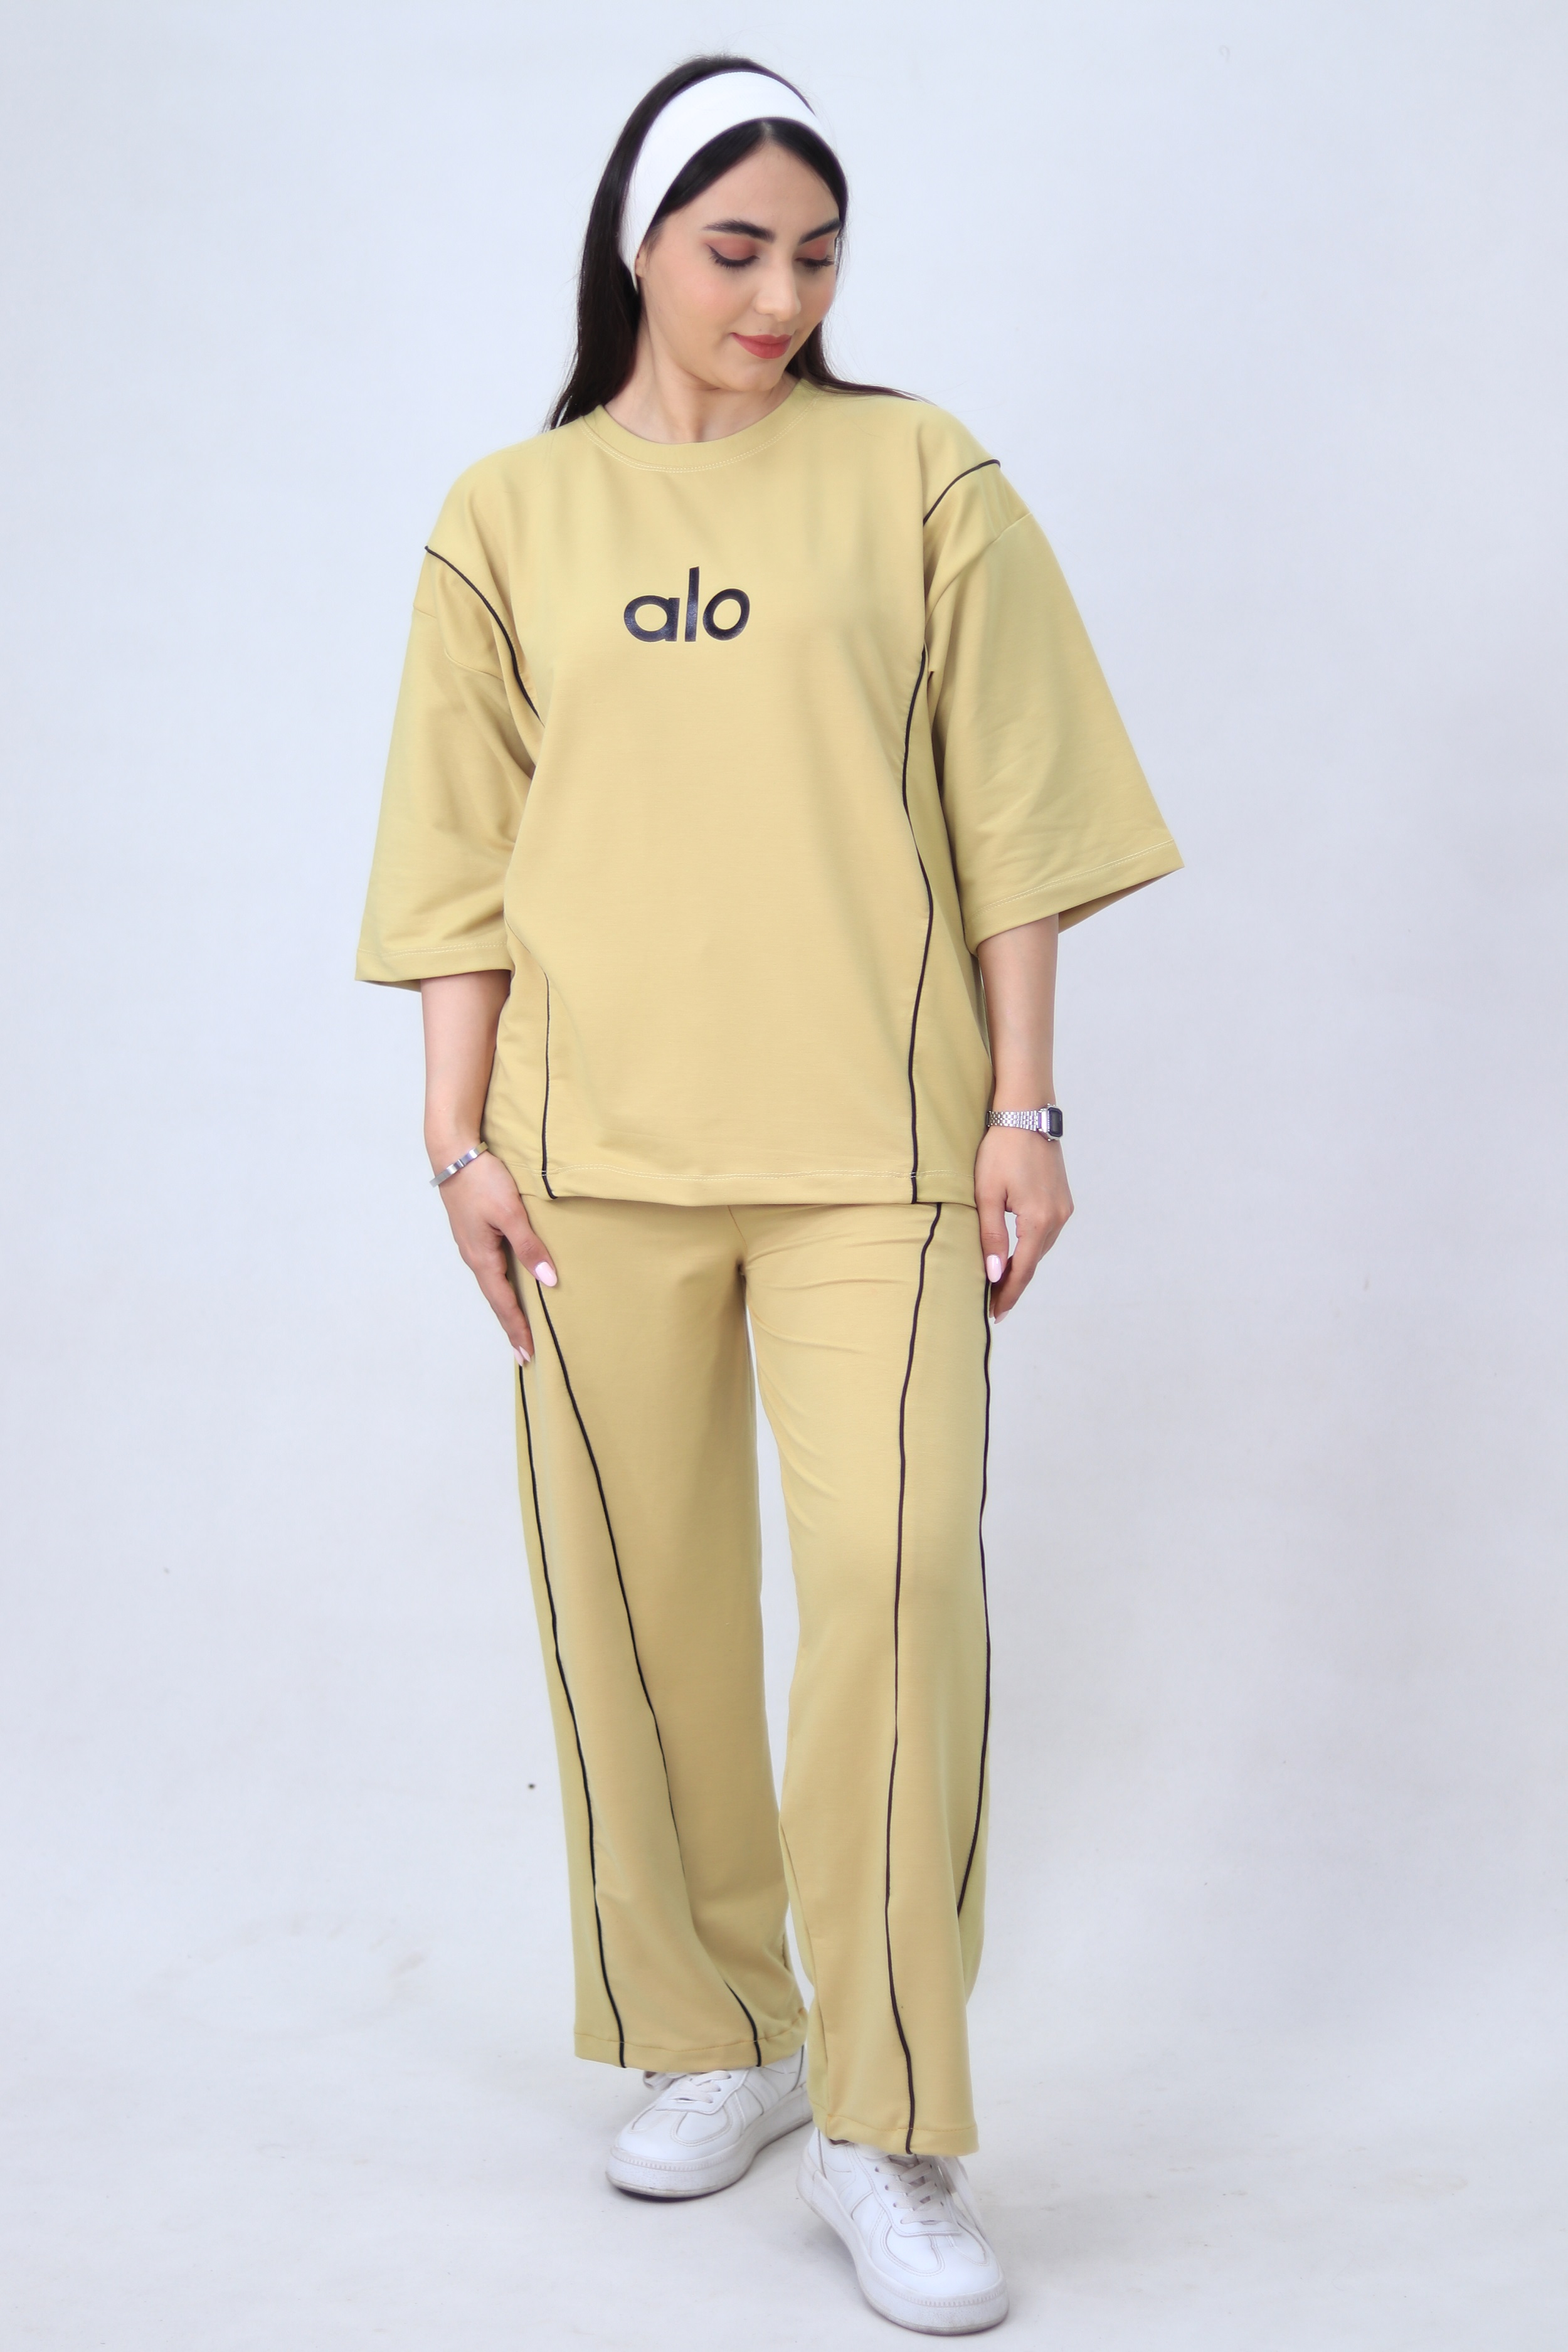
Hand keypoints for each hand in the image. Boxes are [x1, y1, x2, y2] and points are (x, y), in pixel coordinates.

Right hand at [434, 1149, 556, 1364]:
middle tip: (525, 1354)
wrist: (453, 1153)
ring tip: (518, 1328)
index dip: (517, 1328)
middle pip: (496, 1300)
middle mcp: (474, 1257)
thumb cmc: (482, 1180)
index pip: (503, 1302)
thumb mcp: (511, 1213)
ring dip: (505, 1309)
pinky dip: (501, 1288)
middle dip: (511, 1327)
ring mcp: (472, 1246)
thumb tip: (549, 1280)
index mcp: (482, 1257)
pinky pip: (490, 1270)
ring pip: (492, 1285)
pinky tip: (508, 1287)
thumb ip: (530, 1246)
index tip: (528, 1353)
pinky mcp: (473, 1234)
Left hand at [974, 1126, 1072, 1320]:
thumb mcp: (987, 1194)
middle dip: (1013, 1284)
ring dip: (1023, 1266)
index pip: (1023, 1270)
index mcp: (1039, 1220)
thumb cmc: (1000, 1150)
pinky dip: (1031, 1247)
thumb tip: (995, 1274)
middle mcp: (1057, 1218)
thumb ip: (992, 1236)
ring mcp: (1063, 1208)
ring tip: (1000, 1283)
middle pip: (1034, 1262)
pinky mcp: (1063, 1198)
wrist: (1025, 1113)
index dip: (1008, 1295)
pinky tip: (1017, 1253)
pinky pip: (1046, 1233)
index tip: (995, 1314)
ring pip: (1041, 1248)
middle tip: (992, 1305)